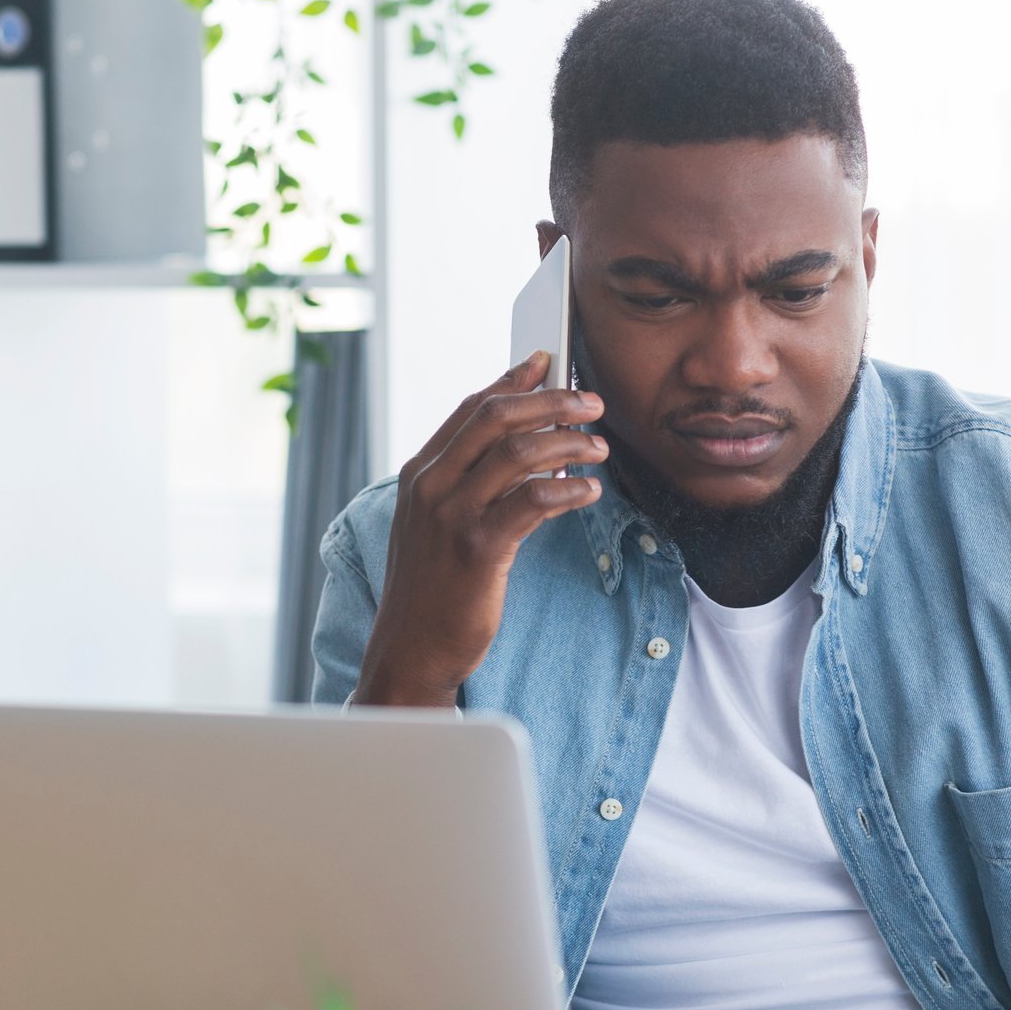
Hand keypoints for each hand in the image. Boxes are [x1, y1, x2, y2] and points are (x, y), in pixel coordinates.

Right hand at [356, 352, 608, 706]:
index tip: (546, 361)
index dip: (512, 381)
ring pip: (519, 453)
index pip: (471, 409)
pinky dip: (569, 489)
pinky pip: (535, 500)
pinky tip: (590, 492)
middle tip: (591, 403)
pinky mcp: (478, 549)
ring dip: (569, 443)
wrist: (410, 648)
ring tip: (599, 449)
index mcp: (420, 474)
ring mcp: (452, 516)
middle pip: (497, 419)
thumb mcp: (434, 525)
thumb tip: (522, 446)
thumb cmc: (431, 589)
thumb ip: (466, 483)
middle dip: (551, 402)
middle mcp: (431, 486)